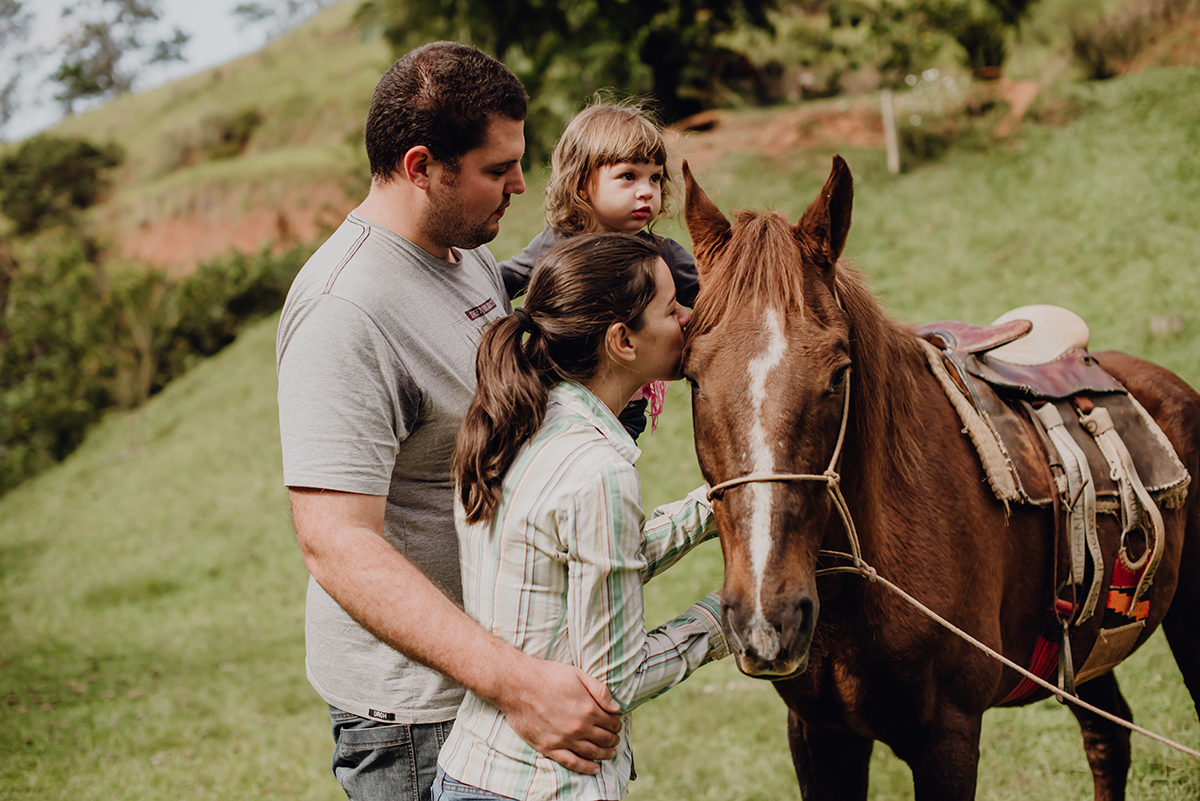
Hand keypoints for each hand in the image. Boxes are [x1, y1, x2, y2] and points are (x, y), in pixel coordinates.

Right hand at [497, 656, 621, 774]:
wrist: (518, 685)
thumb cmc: (548, 676)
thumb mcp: (578, 675)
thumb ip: (600, 691)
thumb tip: (617, 707)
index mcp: (588, 709)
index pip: (610, 722)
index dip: (616, 724)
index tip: (617, 725)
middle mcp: (579, 727)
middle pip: (603, 739)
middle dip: (612, 740)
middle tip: (615, 740)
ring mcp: (564, 739)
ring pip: (591, 752)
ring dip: (604, 754)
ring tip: (610, 754)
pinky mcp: (549, 747)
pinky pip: (571, 762)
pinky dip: (585, 768)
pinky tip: (594, 769)